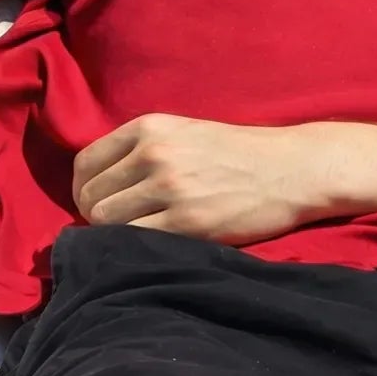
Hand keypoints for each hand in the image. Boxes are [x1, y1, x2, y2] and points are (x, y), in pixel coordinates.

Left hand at [71, 113, 349, 243]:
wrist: (291, 169)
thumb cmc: (238, 154)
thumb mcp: (184, 132)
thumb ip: (141, 150)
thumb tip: (97, 184)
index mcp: (149, 127)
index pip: (86, 163)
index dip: (84, 190)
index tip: (97, 204)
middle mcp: (154, 153)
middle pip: (92, 196)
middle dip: (97, 216)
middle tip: (119, 227)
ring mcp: (170, 188)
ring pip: (107, 221)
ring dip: (114, 235)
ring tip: (136, 237)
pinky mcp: (188, 222)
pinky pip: (135, 241)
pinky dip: (134, 248)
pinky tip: (152, 246)